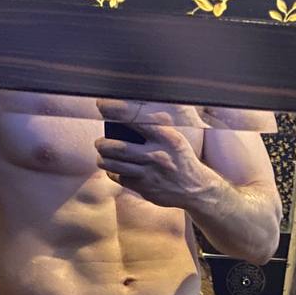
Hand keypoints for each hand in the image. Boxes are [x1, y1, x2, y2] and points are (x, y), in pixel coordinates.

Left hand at [94, 104, 218, 211]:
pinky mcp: (145, 188)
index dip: (114, 110)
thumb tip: (120, 119)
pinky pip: (119, 178)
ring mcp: (150, 173)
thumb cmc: (179, 157)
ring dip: (103, 159)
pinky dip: (112, 172)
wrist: (196, 188)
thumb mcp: (173, 138)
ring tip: (102, 155)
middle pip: (118, 147)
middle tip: (100, 142)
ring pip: (114, 164)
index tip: (102, 106)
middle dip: (102, 144)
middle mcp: (157, 154)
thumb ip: (151, 129)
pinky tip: (113, 169)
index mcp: (166, 136)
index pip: (134, 117)